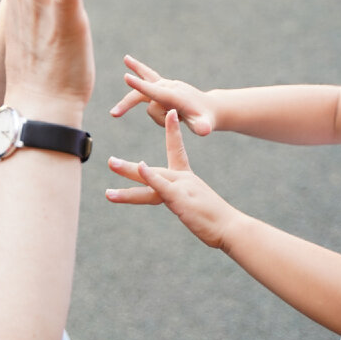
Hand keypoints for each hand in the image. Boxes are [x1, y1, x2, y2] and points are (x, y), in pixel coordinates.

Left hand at [106, 110, 239, 249]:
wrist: (230, 227)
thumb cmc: (215, 219)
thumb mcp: (196, 206)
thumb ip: (183, 202)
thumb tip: (181, 205)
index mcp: (187, 179)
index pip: (176, 150)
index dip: (172, 131)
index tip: (170, 112)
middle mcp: (183, 180)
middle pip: (152, 170)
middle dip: (130, 167)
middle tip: (110, 160)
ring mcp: (181, 188)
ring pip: (151, 178)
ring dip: (129, 171)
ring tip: (111, 164)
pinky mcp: (181, 198)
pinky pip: (162, 186)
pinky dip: (150, 177)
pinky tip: (141, 167)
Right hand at [109, 55, 214, 135]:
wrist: (208, 108)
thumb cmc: (204, 119)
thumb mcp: (205, 125)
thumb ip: (203, 127)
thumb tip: (204, 130)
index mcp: (175, 96)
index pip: (155, 92)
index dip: (141, 86)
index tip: (126, 77)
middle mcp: (168, 87)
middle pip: (143, 94)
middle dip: (128, 103)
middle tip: (114, 114)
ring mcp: (165, 84)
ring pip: (143, 93)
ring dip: (150, 111)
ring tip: (152, 114)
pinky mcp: (162, 85)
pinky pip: (146, 75)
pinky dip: (137, 68)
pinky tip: (126, 59)